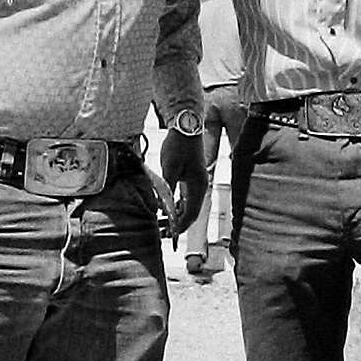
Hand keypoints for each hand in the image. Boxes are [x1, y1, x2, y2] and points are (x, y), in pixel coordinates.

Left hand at [158, 126, 207, 240]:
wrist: (186, 125)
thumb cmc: (178, 145)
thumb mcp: (169, 168)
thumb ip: (166, 189)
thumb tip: (160, 208)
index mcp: (198, 186)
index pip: (191, 213)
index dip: (180, 226)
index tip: (169, 236)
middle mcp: (200, 186)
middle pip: (190, 212)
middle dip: (178, 224)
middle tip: (164, 234)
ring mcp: (196, 183)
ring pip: (188, 206)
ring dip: (176, 215)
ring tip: (163, 224)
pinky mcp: (191, 178)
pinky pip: (185, 198)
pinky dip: (176, 205)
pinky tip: (166, 208)